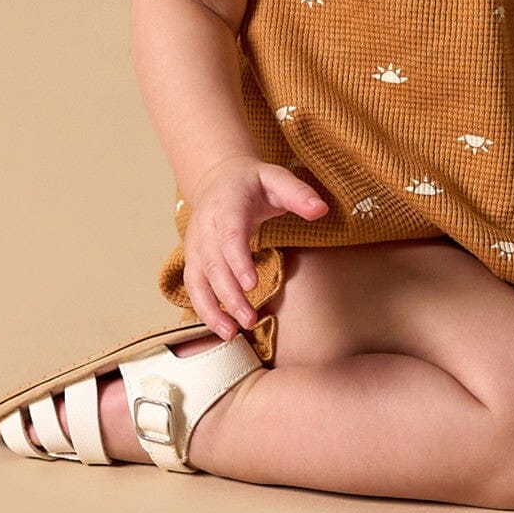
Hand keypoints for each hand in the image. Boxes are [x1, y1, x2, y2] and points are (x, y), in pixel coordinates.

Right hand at [179, 153, 328, 338]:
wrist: (219, 180)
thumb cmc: (252, 183)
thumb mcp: (277, 179)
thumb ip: (298, 194)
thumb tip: (320, 210)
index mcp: (227, 205)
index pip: (229, 235)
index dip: (238, 260)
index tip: (251, 284)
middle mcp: (205, 227)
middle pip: (213, 264)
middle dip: (229, 294)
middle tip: (250, 318)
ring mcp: (195, 245)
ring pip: (198, 280)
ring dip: (212, 309)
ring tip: (231, 333)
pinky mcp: (193, 260)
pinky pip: (192, 288)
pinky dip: (203, 310)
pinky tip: (222, 329)